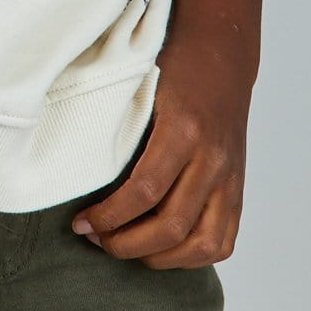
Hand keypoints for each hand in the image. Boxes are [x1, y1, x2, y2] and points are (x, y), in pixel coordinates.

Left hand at [70, 33, 253, 267]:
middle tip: (95, 238)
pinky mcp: (238, 188)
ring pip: (202, 244)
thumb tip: (72, 169)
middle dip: (125, 244)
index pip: (144, 192)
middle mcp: (212, 158)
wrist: (223, 53)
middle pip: (172, 227)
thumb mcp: (139, 85)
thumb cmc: (172, 65)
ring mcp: (230, 177)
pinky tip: (161, 249)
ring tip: (126, 246)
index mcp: (185, 130)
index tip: (80, 223)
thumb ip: (116, 126)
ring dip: (159, 258)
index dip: (108, 217)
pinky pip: (222, 241)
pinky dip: (190, 256)